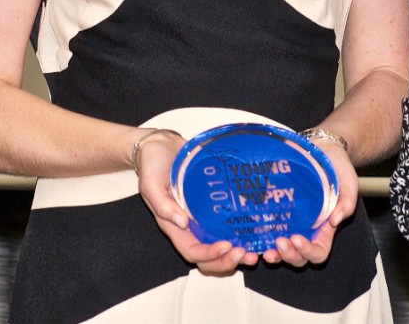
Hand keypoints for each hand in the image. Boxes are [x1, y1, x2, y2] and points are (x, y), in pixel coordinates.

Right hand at [136, 129, 259, 274]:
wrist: (161, 146)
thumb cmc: (153, 164)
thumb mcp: (151, 183)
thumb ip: (163, 205)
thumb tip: (183, 223)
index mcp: (174, 226)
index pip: (192, 251)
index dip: (209, 255)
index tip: (226, 246)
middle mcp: (190, 227)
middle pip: (209, 258)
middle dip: (226, 262)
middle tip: (245, 254)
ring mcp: (203, 218)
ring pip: (221, 247)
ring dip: (237, 255)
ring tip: (255, 252)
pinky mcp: (214, 207)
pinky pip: (228, 226)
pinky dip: (242, 234)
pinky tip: (257, 232)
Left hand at [261, 135, 356, 267]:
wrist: (323, 150)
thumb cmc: (338, 168)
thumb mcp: (349, 183)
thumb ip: (347, 203)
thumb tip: (335, 221)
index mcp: (325, 230)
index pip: (318, 252)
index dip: (307, 251)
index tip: (297, 238)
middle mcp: (307, 232)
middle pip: (298, 257)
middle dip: (289, 255)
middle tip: (280, 242)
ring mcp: (291, 225)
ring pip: (282, 251)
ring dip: (274, 254)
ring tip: (265, 249)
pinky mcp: (277, 214)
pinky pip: (268, 233)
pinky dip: (261, 240)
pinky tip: (253, 237)